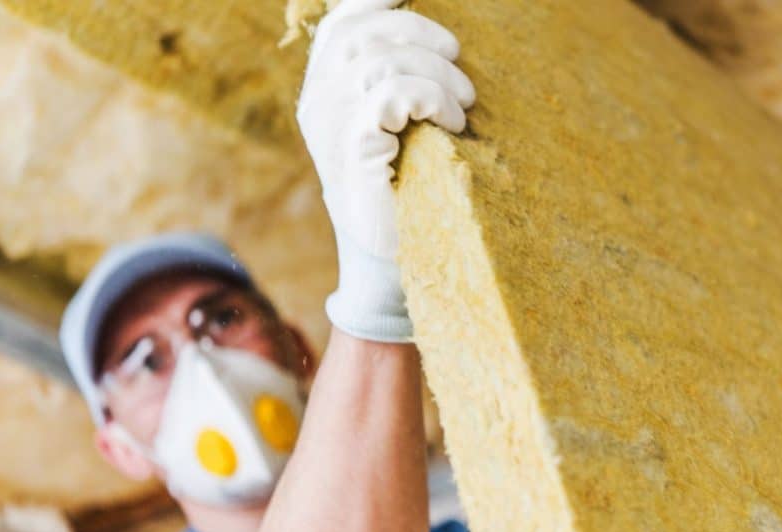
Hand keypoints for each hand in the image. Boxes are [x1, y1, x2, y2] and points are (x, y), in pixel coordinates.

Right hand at [297, 0, 475, 341]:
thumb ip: (396, 79)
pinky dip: (433, 99)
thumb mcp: (397, 124)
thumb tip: (436, 39)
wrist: (389, 256)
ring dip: (437, 75)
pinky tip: (452, 125)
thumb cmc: (403, 186)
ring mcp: (331, 124)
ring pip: (384, 60)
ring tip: (462, 108)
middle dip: (421, 36)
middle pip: (366, 33)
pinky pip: (392, 93)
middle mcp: (319, 100)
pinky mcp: (353, 147)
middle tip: (459, 64)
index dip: (377, 2)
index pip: (342, 23)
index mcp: (325, 88)